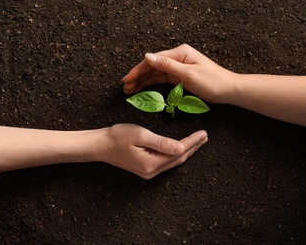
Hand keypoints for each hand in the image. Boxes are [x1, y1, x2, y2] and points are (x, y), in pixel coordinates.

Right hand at [91, 124, 207, 178]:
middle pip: (179, 159)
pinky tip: (182, 148)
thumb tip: (182, 148)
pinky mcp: (145, 169)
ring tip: (198, 141)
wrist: (100, 145)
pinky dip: (176, 154)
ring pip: (174, 161)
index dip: (192, 142)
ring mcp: (148, 172)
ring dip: (187, 151)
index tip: (204, 133)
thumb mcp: (141, 136)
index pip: (179, 152)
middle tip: (205, 136)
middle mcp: (152, 171)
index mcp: (152, 163)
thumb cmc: (117, 137)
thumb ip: (162, 142)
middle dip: (193, 147)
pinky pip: (166, 162)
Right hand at [122, 44, 236, 103]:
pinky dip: (151, 84)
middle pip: (152, 66)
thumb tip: (147, 56)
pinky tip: (143, 88)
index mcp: (179, 53)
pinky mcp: (180, 76)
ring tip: (130, 90)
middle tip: (125, 87)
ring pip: (155, 73)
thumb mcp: (188, 74)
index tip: (126, 80)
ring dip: (142, 81)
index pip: (153, 60)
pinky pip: (162, 79)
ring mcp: (178, 66)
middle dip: (137, 76)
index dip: (137, 70)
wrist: (228, 90)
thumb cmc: (212, 82)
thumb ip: (166, 65)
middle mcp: (177, 57)